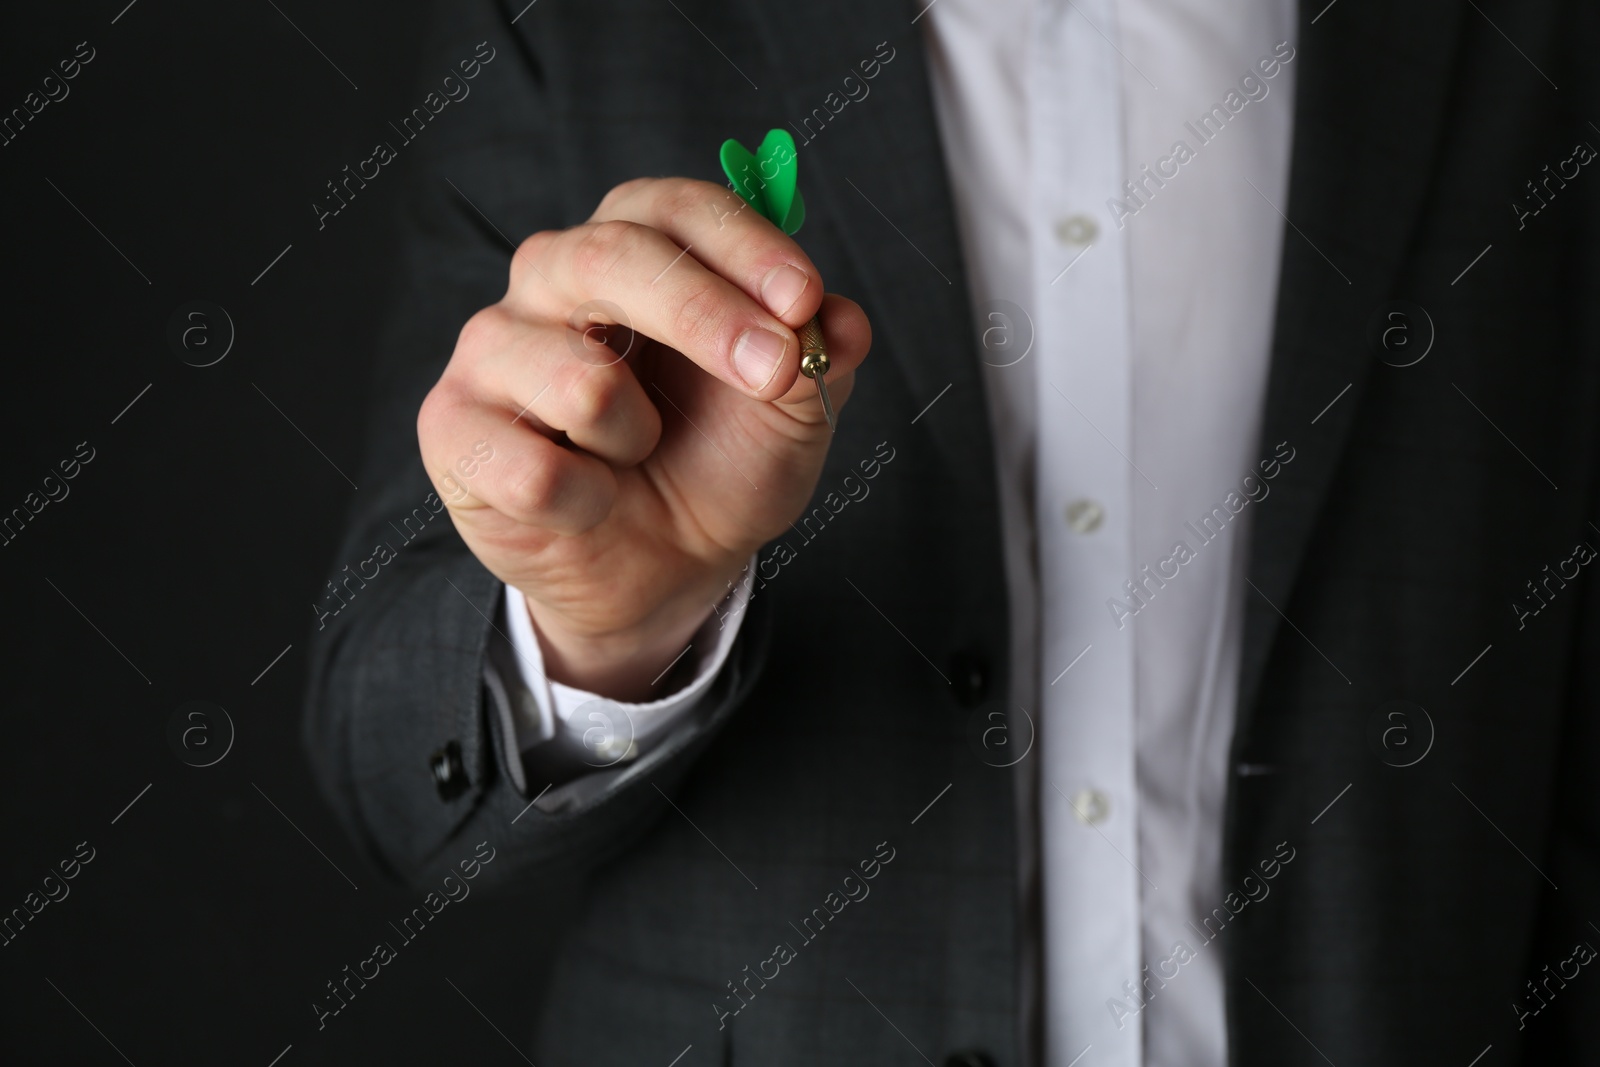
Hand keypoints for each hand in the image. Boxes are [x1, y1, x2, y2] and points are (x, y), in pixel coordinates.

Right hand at [418, 177, 870, 700]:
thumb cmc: (717, 463)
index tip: (804, 302)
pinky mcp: (452, 428)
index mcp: (634, 244)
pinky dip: (588, 502)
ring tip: (637, 454)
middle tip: (776, 372)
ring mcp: (491, 348)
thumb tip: (841, 321)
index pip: (677, 208)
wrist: (666, 567)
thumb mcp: (791, 412)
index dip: (745, 248)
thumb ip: (819, 358)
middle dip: (707, 316)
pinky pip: (534, 470)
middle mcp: (550, 274)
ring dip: (639, 437)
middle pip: (612, 256)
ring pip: (580, 379)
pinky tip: (590, 502)